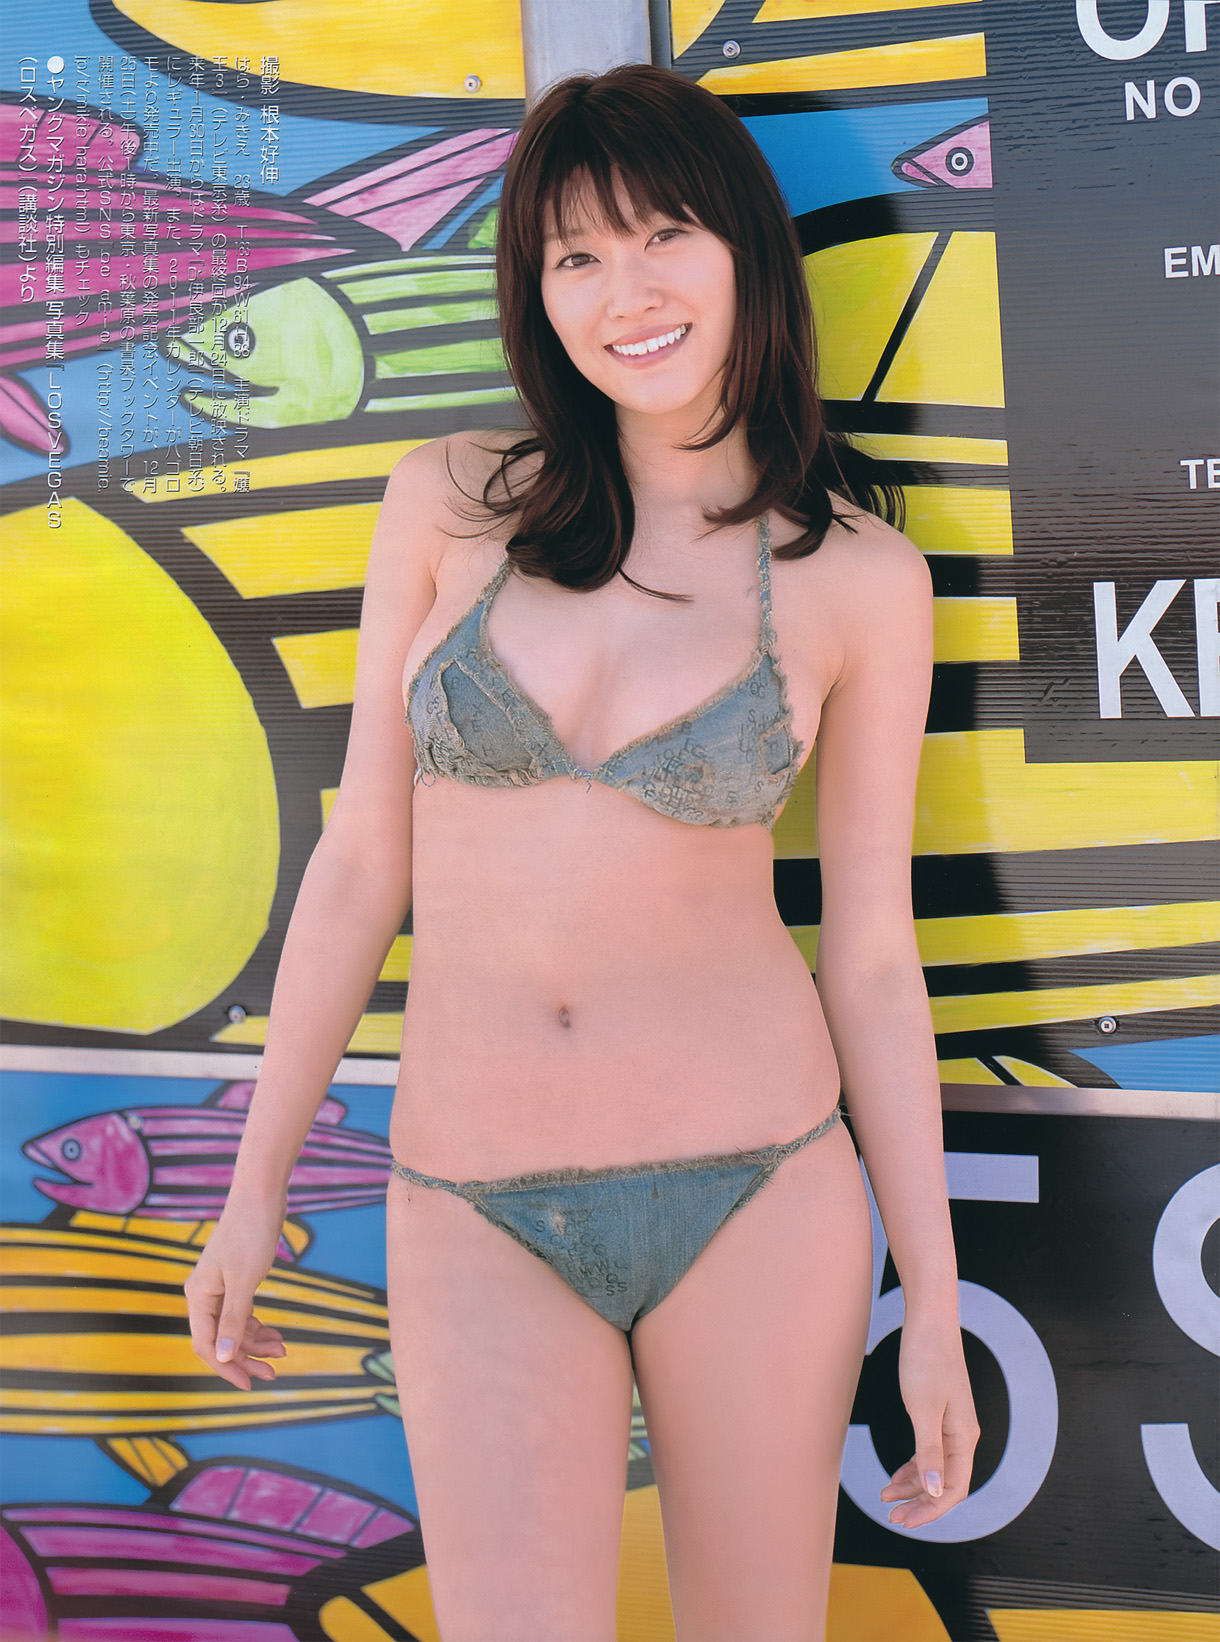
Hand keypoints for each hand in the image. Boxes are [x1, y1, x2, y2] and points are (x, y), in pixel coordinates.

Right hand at [185, 1201, 287, 1391]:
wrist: (261, 1195)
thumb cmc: (251, 1233)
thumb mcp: (245, 1281)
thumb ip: (233, 1320)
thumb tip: (224, 1357)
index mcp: (198, 1296)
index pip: (206, 1346)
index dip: (227, 1367)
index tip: (250, 1383)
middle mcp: (204, 1295)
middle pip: (221, 1340)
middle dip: (246, 1358)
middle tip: (274, 1373)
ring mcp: (220, 1288)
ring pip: (234, 1329)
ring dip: (255, 1343)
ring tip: (282, 1351)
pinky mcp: (236, 1280)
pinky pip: (242, 1313)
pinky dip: (257, 1326)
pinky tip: (275, 1335)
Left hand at [880, 1307, 979, 1528]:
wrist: (929, 1320)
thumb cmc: (926, 1359)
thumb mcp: (923, 1408)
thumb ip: (929, 1451)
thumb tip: (938, 1491)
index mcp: (963, 1437)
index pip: (954, 1489)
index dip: (931, 1510)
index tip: (904, 1521)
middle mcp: (962, 1434)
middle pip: (946, 1483)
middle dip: (920, 1503)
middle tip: (892, 1518)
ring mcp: (952, 1424)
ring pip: (936, 1468)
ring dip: (913, 1486)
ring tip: (886, 1498)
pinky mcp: (939, 1412)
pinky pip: (929, 1450)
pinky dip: (913, 1466)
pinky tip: (895, 1475)